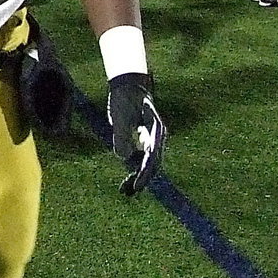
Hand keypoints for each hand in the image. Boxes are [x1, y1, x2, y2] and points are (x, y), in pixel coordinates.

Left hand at [107, 73, 165, 194]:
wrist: (127, 86)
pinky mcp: (145, 140)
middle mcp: (157, 135)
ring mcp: (152, 138)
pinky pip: (143, 159)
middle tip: (128, 192)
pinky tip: (127, 180)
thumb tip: (124, 157)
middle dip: (142, 178)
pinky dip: (135, 169)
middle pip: (154, 162)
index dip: (144, 173)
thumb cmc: (124, 98)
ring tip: (125, 190)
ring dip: (138, 176)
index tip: (136, 186)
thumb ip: (121, 134)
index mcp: (155, 128)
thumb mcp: (119, 115)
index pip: (152, 155)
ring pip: (149, 163)